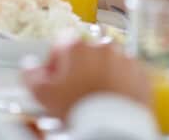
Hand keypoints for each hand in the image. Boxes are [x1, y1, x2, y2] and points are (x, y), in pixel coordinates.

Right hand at [22, 41, 150, 120]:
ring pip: (108, 61)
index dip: (55, 61)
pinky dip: (120, 80)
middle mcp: (103, 46)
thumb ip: (31, 76)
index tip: (54, 77)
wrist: (114, 125)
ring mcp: (124, 57)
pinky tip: (111, 97)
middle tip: (74, 89)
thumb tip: (29, 66)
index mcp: (77, 47)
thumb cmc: (79, 108)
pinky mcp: (139, 72)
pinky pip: (127, 72)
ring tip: (94, 95)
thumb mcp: (44, 95)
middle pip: (85, 52)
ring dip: (100, 72)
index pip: (60, 43)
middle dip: (79, 67)